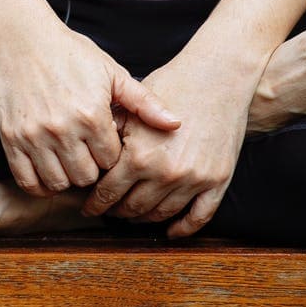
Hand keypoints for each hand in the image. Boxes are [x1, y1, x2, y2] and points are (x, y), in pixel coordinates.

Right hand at [0, 17, 180, 197]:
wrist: (22, 39)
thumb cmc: (70, 53)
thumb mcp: (112, 72)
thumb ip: (144, 102)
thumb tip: (176, 123)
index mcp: (92, 114)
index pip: (112, 162)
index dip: (112, 156)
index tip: (107, 144)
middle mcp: (63, 129)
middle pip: (86, 178)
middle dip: (92, 170)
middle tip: (89, 156)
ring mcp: (34, 136)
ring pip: (58, 183)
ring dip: (67, 178)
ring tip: (70, 162)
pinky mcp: (11, 139)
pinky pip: (28, 181)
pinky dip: (40, 184)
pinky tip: (49, 172)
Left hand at [81, 50, 260, 237]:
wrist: (219, 76)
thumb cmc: (173, 84)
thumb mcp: (133, 106)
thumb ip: (110, 134)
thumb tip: (86, 155)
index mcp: (138, 156)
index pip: (108, 193)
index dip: (95, 203)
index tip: (89, 208)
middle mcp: (165, 174)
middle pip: (132, 208)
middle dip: (116, 212)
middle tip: (108, 211)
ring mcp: (193, 180)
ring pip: (161, 214)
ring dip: (144, 219)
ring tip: (133, 215)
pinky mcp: (217, 181)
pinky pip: (199, 216)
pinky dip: (183, 228)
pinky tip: (171, 231)